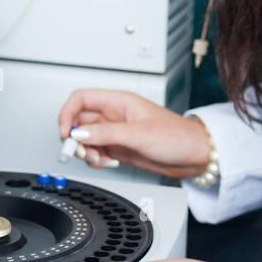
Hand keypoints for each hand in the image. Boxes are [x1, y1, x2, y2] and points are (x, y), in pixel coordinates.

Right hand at [57, 88, 211, 178]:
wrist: (195, 156)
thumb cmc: (178, 136)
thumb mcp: (140, 134)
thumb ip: (107, 134)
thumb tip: (79, 134)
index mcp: (119, 102)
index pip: (81, 99)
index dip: (68, 114)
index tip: (66, 133)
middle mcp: (115, 116)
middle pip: (80, 121)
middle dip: (76, 138)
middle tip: (81, 152)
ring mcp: (116, 132)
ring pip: (87, 139)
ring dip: (87, 152)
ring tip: (100, 159)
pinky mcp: (120, 148)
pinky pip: (97, 152)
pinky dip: (97, 160)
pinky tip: (110, 163)